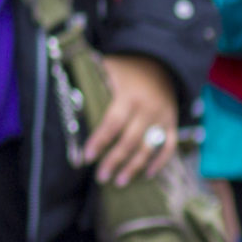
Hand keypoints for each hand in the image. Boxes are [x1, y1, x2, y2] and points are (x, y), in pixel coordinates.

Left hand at [84, 52, 179, 185]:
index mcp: (128, 97)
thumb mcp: (108, 67)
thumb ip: (93, 82)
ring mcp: (163, 118)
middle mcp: (147, 110)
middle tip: (101, 177)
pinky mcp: (173, 123)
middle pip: (129, 140)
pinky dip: (160, 162)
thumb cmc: (126, 66)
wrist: (160, 60)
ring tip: (119, 181)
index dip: (99, 141)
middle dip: (114, 160)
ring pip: (149, 148)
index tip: (87, 157)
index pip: (112, 123)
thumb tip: (68, 97)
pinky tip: (147, 174)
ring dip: (134, 167)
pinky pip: (169, 146)